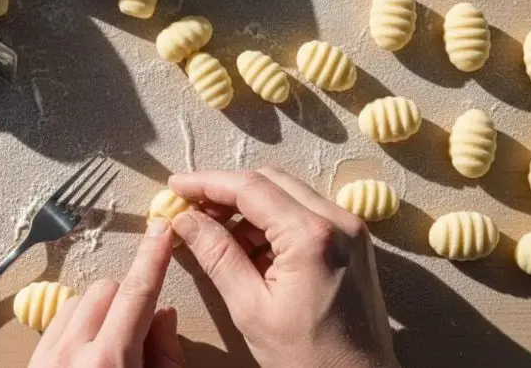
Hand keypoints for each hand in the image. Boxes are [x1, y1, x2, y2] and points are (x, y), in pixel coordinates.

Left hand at [28, 218, 183, 366]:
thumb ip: (166, 354)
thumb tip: (163, 313)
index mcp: (110, 362)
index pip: (136, 293)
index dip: (152, 258)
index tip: (160, 232)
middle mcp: (72, 355)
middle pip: (105, 290)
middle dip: (126, 300)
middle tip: (138, 332)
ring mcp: (47, 357)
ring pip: (77, 300)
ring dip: (99, 313)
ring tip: (111, 347)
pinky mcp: (33, 361)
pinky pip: (57, 321)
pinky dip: (77, 326)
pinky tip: (88, 354)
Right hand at [169, 168, 399, 367]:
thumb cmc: (310, 358)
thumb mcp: (250, 308)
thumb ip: (217, 255)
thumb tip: (185, 220)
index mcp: (312, 236)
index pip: (250, 187)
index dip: (207, 182)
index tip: (177, 185)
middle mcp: (338, 221)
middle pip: (270, 181)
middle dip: (227, 190)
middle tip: (192, 208)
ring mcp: (350, 229)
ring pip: (288, 193)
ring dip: (249, 206)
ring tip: (216, 233)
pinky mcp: (353, 240)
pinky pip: (305, 212)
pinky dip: (273, 220)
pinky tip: (249, 246)